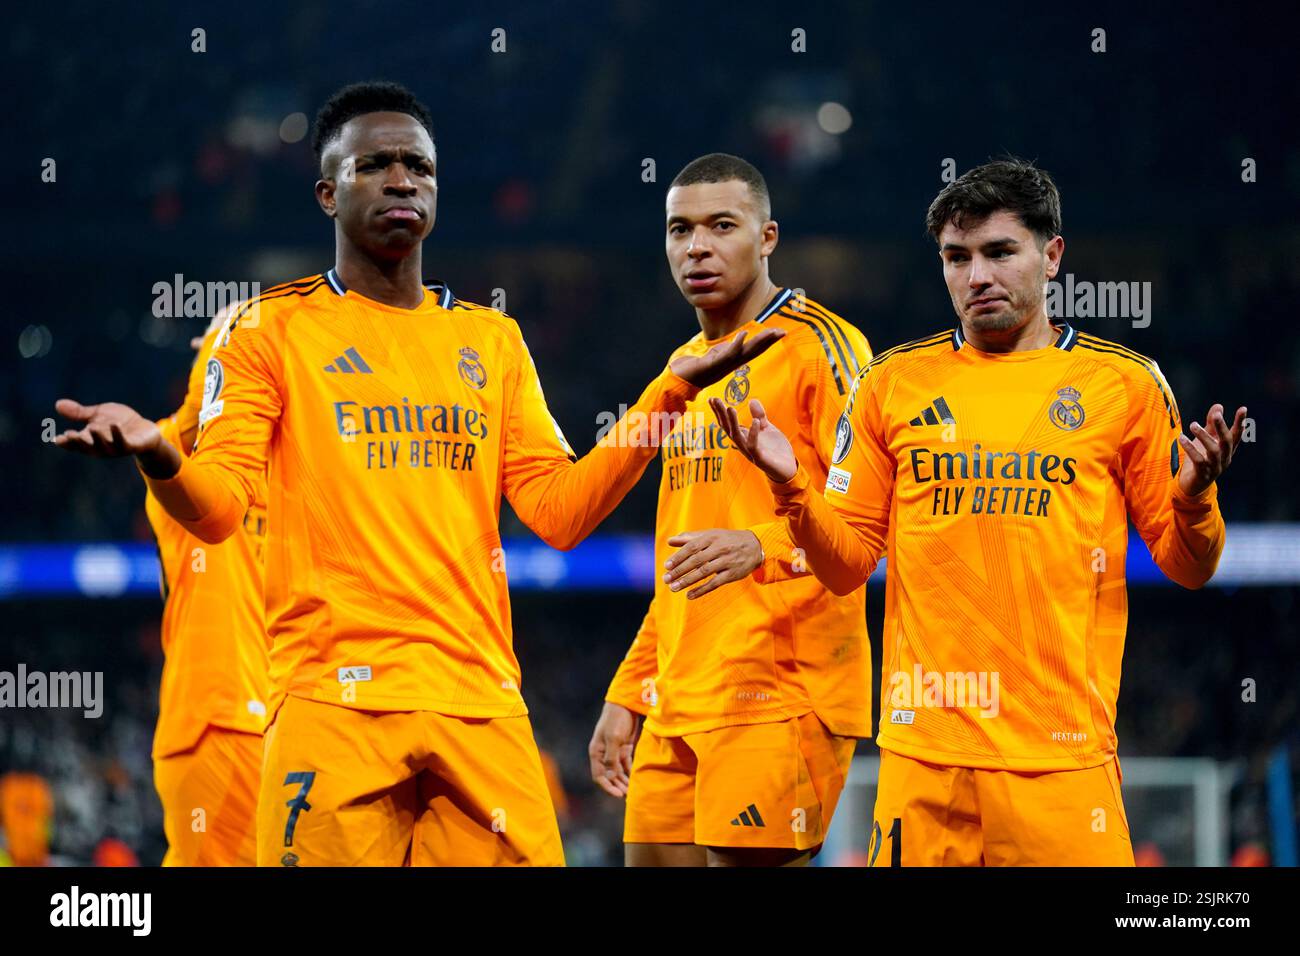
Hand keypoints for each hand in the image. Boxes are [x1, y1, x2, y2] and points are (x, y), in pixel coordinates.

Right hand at [53, 399, 179, 477]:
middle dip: (78, 442)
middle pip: (87, 447)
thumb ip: (80, 412)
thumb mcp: (98, 415)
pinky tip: (114, 425)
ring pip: (105, 447)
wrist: (144, 430)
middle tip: (69, 435)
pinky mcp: (132, 446)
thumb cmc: (119, 424)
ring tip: (92, 428)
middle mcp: (101, 447)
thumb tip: (58, 404)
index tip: (56, 439)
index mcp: (90, 440)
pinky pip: (124, 443)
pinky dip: (119, 435)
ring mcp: (116, 447)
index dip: (66, 443)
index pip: (75, 443)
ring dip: (98, 439)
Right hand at [588, 702, 640, 797]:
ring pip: (618, 772)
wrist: (626, 704)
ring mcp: (614, 751)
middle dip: (617, 786)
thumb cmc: (616, 719)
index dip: (607, 786)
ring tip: (633, 791)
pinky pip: (626, 765)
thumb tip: (610, 777)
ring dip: (624, 781)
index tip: (618, 794)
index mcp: (596, 752)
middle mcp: (604, 754)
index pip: (598, 775)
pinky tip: (636, 780)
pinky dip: (630, 772)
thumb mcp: (613, 738)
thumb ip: (611, 758)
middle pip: (609, 776)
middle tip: (629, 795)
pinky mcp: (624, 748)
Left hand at [663, 529, 761, 598]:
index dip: (678, 557)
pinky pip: (715, 583)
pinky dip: (702, 590)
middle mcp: (719, 548)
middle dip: (680, 570)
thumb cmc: (727, 540)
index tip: (667, 566)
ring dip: (687, 581)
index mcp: (711, 538)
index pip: (691, 547)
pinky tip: (690, 595)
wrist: (755, 546)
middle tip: (666, 579)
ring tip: (674, 588)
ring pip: (704, 572)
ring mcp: (726, 561)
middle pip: (696, 560)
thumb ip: (690, 538)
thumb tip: (670, 541)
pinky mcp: (732, 574)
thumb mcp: (710, 535)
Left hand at [669, 328, 784, 388]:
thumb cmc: (695, 369)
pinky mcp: (711, 365)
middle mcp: (729, 365)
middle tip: (783, 332)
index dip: (767, 342)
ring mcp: (722, 365)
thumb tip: (738, 341)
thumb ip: (726, 349)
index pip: (753, 350)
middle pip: (753, 351)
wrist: (678, 382)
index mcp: (731, 362)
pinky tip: (743, 334)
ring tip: (771, 332)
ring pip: (744, 353)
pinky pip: (726, 355)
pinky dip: (735, 344)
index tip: (780, 332)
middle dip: (768, 341)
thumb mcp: (714, 356)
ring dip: (758, 342)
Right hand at [711, 397, 797, 482]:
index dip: (719, 412)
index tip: (712, 398)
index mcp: (743, 437)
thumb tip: (752, 400)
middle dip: (721, 414)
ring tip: (730, 408)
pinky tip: (755, 422)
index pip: (727, 423)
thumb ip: (759, 415)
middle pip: (728, 428)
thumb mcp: (767, 428)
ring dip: (732, 422)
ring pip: (737, 437)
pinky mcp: (760, 458)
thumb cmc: (775, 449)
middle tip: (715, 400)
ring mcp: (750, 452)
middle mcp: (743, 445)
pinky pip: (753, 446)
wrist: (788, 468)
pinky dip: (753, 434)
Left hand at [1178, 404, 1245, 496]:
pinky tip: (1182, 438)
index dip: (1240, 422)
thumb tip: (1219, 406)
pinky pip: (1199, 460)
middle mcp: (1224, 458)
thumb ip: (1211, 424)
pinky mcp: (1203, 474)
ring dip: (1204, 436)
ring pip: (1213, 450)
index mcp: (1227, 450)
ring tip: (1192, 424)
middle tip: (1216, 414)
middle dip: (1222, 427)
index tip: (1243, 408)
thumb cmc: (1200, 459)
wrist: (1192, 485)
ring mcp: (1215, 467)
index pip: (1236, 435)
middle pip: (1226, 441)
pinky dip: (1190, 448)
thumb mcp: (1205, 440)